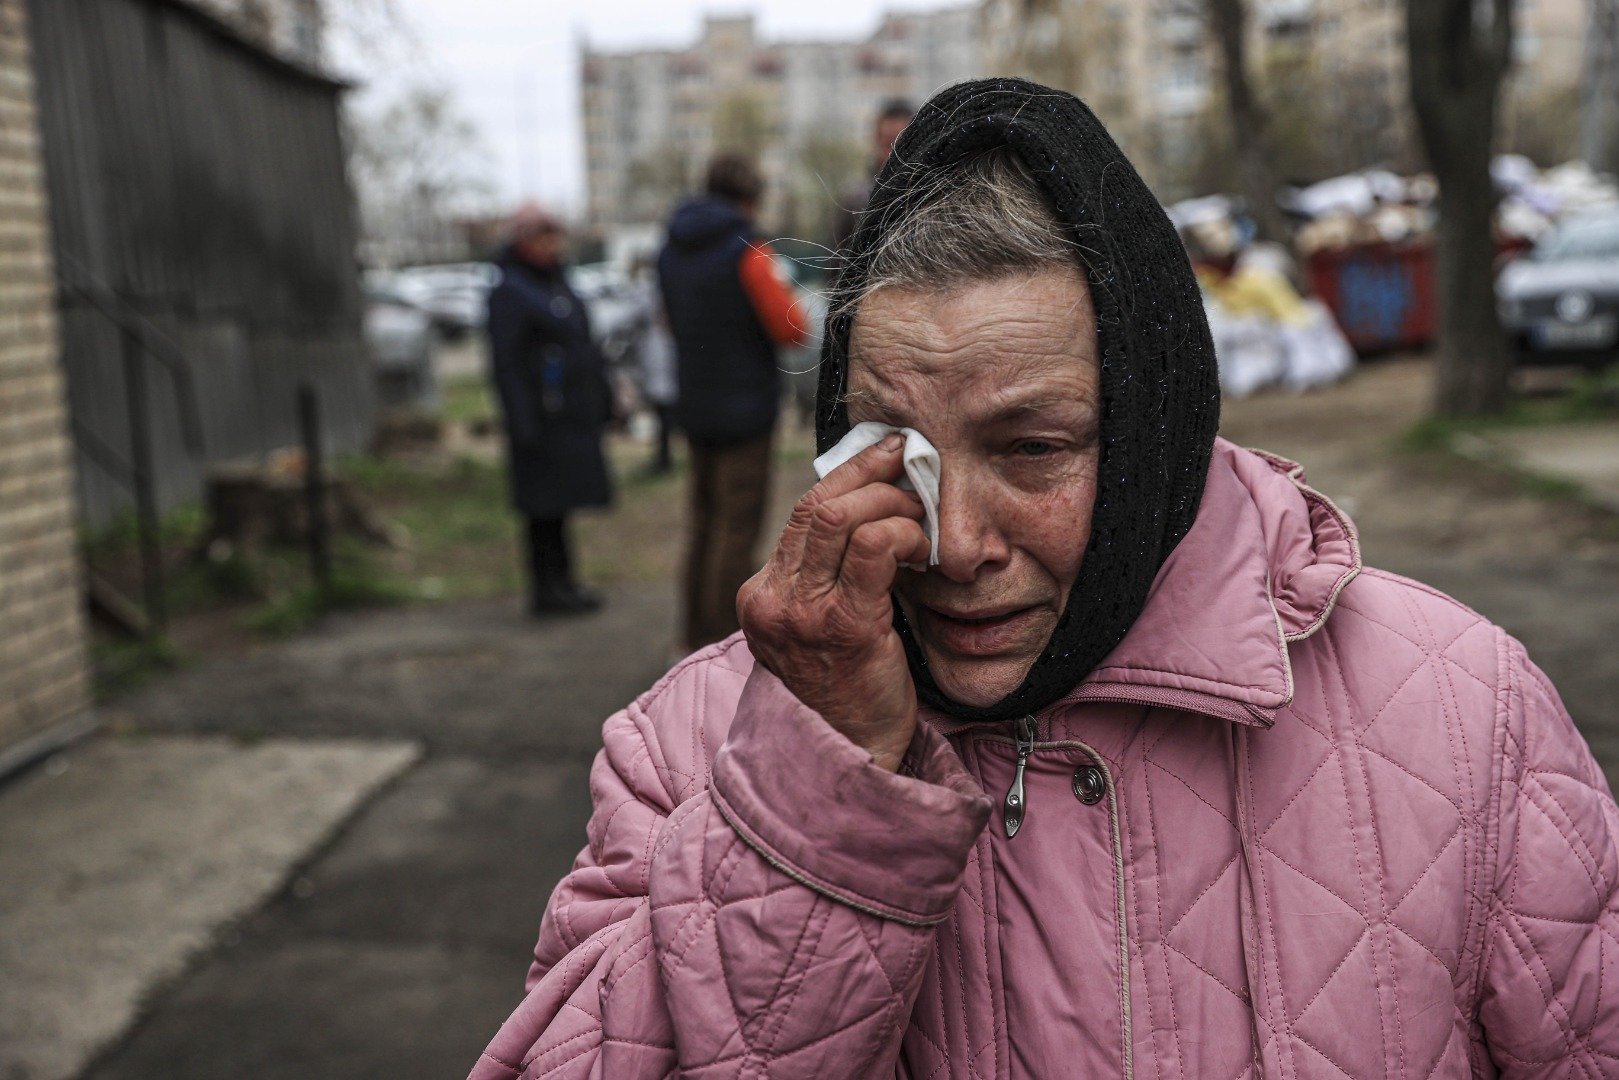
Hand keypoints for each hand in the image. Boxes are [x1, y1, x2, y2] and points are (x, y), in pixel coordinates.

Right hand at [738, 434, 930, 771]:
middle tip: (913, 471)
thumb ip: (829, 575)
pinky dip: (903, 533)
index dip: (850, 473)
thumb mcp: (819, 625)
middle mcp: (772, 599)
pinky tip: (922, 548)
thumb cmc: (847, 689)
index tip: (887, 453)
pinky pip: (872, 549)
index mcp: (762, 594)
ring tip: (921, 516)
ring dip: (891, 504)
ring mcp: (802, 614)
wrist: (849, 757)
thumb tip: (872, 506)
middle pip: (817, 504)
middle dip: (872, 475)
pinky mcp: (843, 627)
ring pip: (840, 517)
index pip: (803, 511)